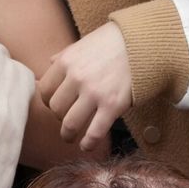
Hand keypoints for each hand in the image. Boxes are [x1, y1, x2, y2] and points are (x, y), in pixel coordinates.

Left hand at [38, 23, 131, 152]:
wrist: (144, 42)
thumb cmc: (113, 41)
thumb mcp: (84, 43)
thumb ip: (66, 55)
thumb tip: (50, 62)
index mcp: (66, 61)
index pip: (44, 89)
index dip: (49, 100)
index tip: (57, 105)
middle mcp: (76, 78)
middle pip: (55, 109)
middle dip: (59, 117)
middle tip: (67, 119)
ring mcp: (94, 93)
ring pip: (70, 124)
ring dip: (68, 135)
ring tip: (70, 137)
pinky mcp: (112, 105)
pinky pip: (94, 132)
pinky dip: (88, 143)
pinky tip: (87, 145)